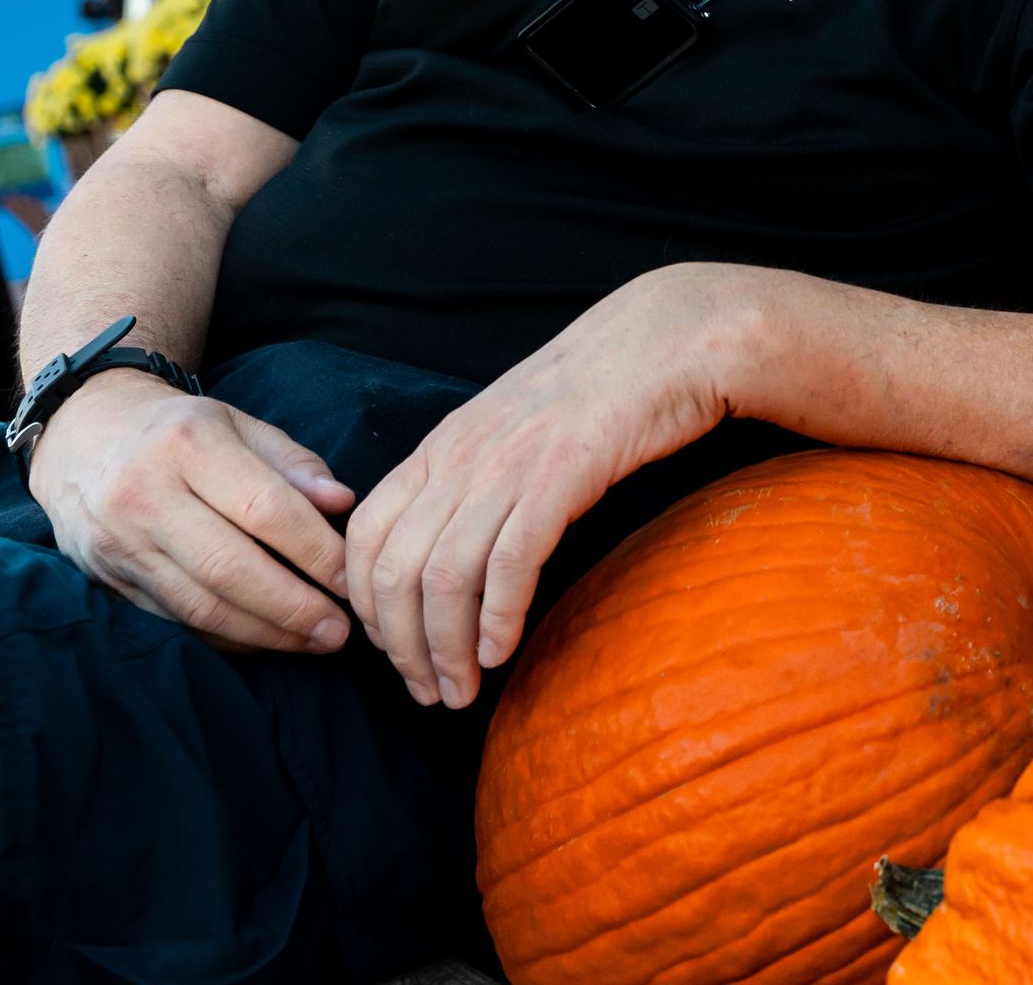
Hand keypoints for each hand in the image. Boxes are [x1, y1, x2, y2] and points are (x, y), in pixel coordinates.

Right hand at [28, 371, 356, 653]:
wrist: (81, 435)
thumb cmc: (179, 429)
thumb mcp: (237, 423)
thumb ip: (292, 462)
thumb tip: (342, 503)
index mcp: (188, 445)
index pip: (264, 509)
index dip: (315, 551)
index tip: (353, 579)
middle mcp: (145, 495)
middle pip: (228, 567)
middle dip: (293, 607)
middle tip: (340, 631)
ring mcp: (119, 542)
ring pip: (199, 605)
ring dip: (264, 633)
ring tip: (313, 642)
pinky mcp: (106, 578)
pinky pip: (175, 618)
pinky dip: (225, 636)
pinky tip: (265, 638)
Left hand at [345, 264, 746, 707]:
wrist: (668, 340)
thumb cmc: (600, 390)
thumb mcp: (513, 428)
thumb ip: (472, 477)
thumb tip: (450, 547)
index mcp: (442, 444)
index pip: (364, 535)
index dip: (365, 605)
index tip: (394, 650)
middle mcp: (461, 456)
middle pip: (393, 568)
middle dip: (400, 647)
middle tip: (427, 693)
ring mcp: (508, 464)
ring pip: (443, 575)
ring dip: (444, 648)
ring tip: (461, 690)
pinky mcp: (561, 475)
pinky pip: (510, 561)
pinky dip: (498, 617)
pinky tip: (502, 651)